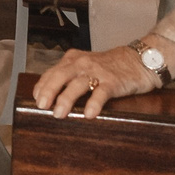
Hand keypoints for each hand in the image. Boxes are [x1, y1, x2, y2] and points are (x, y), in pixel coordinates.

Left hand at [30, 44, 161, 119]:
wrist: (139, 60)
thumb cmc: (110, 67)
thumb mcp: (86, 67)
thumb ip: (71, 77)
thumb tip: (51, 96)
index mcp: (73, 60)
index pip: (51, 73)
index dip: (41, 86)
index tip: (35, 99)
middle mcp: (82, 64)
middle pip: (60, 76)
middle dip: (49, 91)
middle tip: (41, 106)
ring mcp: (97, 72)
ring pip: (77, 84)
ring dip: (66, 99)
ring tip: (58, 114)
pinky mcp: (113, 82)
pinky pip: (101, 93)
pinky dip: (94, 103)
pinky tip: (89, 115)